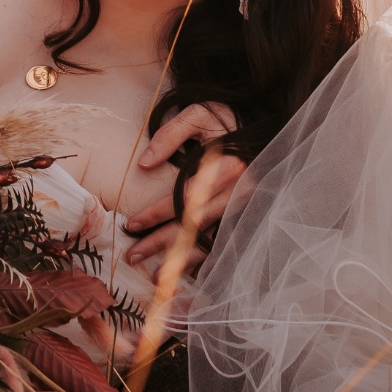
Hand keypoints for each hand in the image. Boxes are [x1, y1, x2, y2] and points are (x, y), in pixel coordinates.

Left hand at [123, 102, 245, 277]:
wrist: (261, 124)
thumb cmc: (225, 118)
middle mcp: (238, 191)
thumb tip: (143, 165)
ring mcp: (244, 206)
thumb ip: (170, 135)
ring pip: (208, 238)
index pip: (184, 197)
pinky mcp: (245, 213)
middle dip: (162, 243)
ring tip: (156, 277)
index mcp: (226, 167)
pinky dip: (204, 260)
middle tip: (133, 256)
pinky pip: (222, 241)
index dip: (156, 213)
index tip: (131, 224)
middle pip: (193, 224)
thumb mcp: (198, 114)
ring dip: (182, 260)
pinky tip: (186, 273)